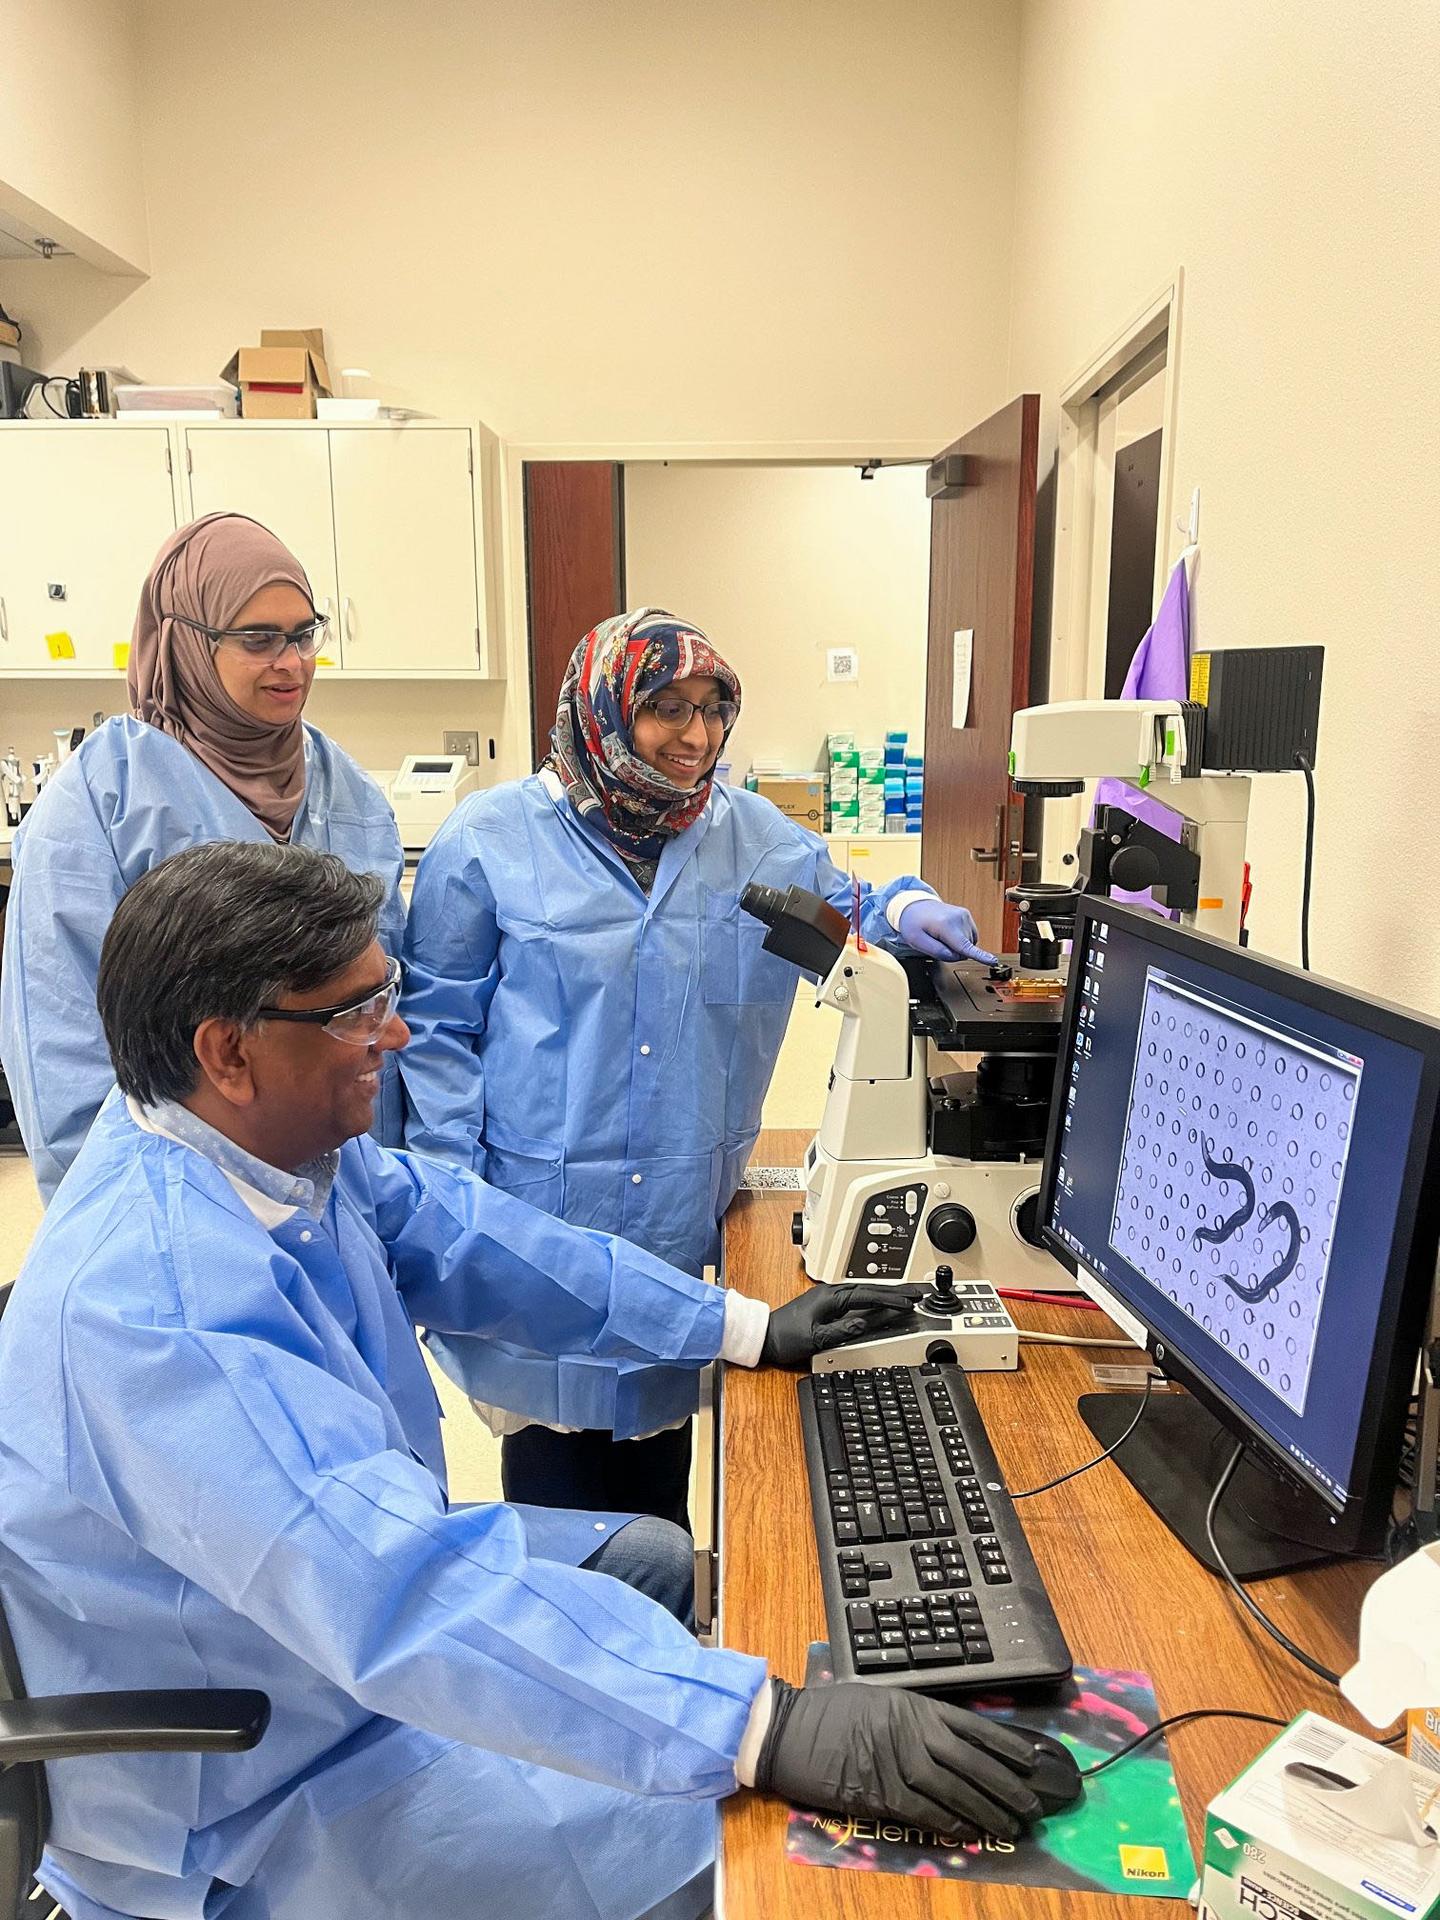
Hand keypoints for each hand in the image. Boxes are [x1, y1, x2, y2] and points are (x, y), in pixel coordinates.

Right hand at [754, 1679, 1044, 1837]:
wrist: (792, 1729)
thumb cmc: (833, 1712)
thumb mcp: (881, 1700)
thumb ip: (917, 1717)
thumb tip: (955, 1739)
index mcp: (915, 1706)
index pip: (973, 1726)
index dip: (1006, 1745)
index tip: (1032, 1761)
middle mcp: (913, 1732)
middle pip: (972, 1760)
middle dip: (1006, 1785)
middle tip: (1031, 1805)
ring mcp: (898, 1763)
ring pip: (955, 1790)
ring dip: (986, 1810)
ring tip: (1010, 1825)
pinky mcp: (881, 1793)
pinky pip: (925, 1811)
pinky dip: (950, 1824)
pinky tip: (970, 1833)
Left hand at [759, 1284, 921, 1368]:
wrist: (764, 1335)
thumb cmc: (785, 1337)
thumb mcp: (815, 1339)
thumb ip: (841, 1331)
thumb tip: (865, 1324)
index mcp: (830, 1297)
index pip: (867, 1296)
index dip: (890, 1300)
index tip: (909, 1303)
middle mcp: (831, 1292)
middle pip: (869, 1289)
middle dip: (895, 1292)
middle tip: (917, 1294)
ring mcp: (829, 1297)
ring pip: (864, 1292)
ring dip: (886, 1294)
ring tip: (907, 1296)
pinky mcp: (827, 1304)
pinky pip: (857, 1298)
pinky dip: (873, 1299)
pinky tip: (881, 1303)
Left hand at [897, 898, 995, 964]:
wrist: (914, 905)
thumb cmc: (913, 922)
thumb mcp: (916, 941)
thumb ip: (937, 952)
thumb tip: (956, 956)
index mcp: (945, 925)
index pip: (964, 946)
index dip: (980, 956)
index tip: (993, 961)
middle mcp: (958, 918)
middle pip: (964, 949)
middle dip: (952, 951)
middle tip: (936, 941)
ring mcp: (964, 915)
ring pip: (968, 944)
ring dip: (956, 945)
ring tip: (940, 935)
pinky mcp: (967, 915)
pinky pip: (969, 936)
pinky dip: (960, 939)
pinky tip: (949, 933)